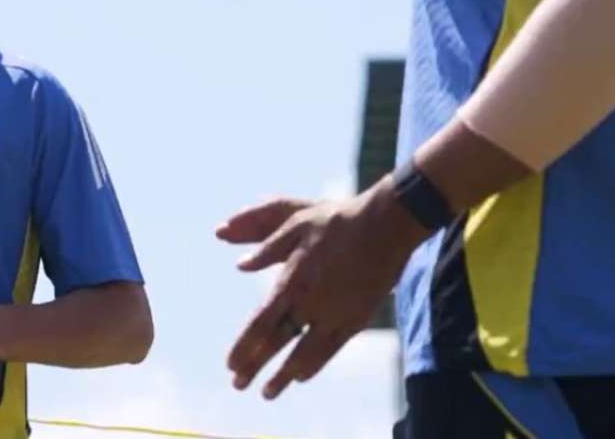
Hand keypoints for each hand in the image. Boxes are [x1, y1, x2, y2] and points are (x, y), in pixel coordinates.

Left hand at [219, 179, 424, 399]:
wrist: (384, 226)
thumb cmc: (336, 220)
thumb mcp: (295, 225)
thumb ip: (267, 250)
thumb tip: (241, 265)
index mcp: (292, 281)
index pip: (261, 323)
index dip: (244, 346)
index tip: (230, 364)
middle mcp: (311, 304)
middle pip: (277, 342)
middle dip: (255, 365)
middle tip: (238, 385)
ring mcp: (335, 314)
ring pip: (304, 354)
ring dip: (283, 375)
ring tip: (267, 393)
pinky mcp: (356, 318)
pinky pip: (331, 349)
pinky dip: (314, 364)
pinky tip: (301, 375)